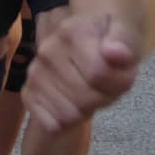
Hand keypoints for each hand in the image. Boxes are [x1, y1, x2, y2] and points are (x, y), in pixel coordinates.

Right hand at [23, 12, 139, 131]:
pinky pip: (51, 124)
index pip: (99, 74)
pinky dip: (67, 121)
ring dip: (85, 109)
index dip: (117, 82)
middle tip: (104, 84)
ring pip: (68, 115)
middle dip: (101, 97)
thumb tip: (114, 53)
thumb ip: (123, 41)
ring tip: (89, 89)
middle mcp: (48, 49)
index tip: (119, 72)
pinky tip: (72, 101)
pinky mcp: (28, 91)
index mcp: (72, 30)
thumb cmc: (107, 43)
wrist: (82, 45)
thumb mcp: (126, 35)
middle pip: (84, 98)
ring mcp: (35, 71)